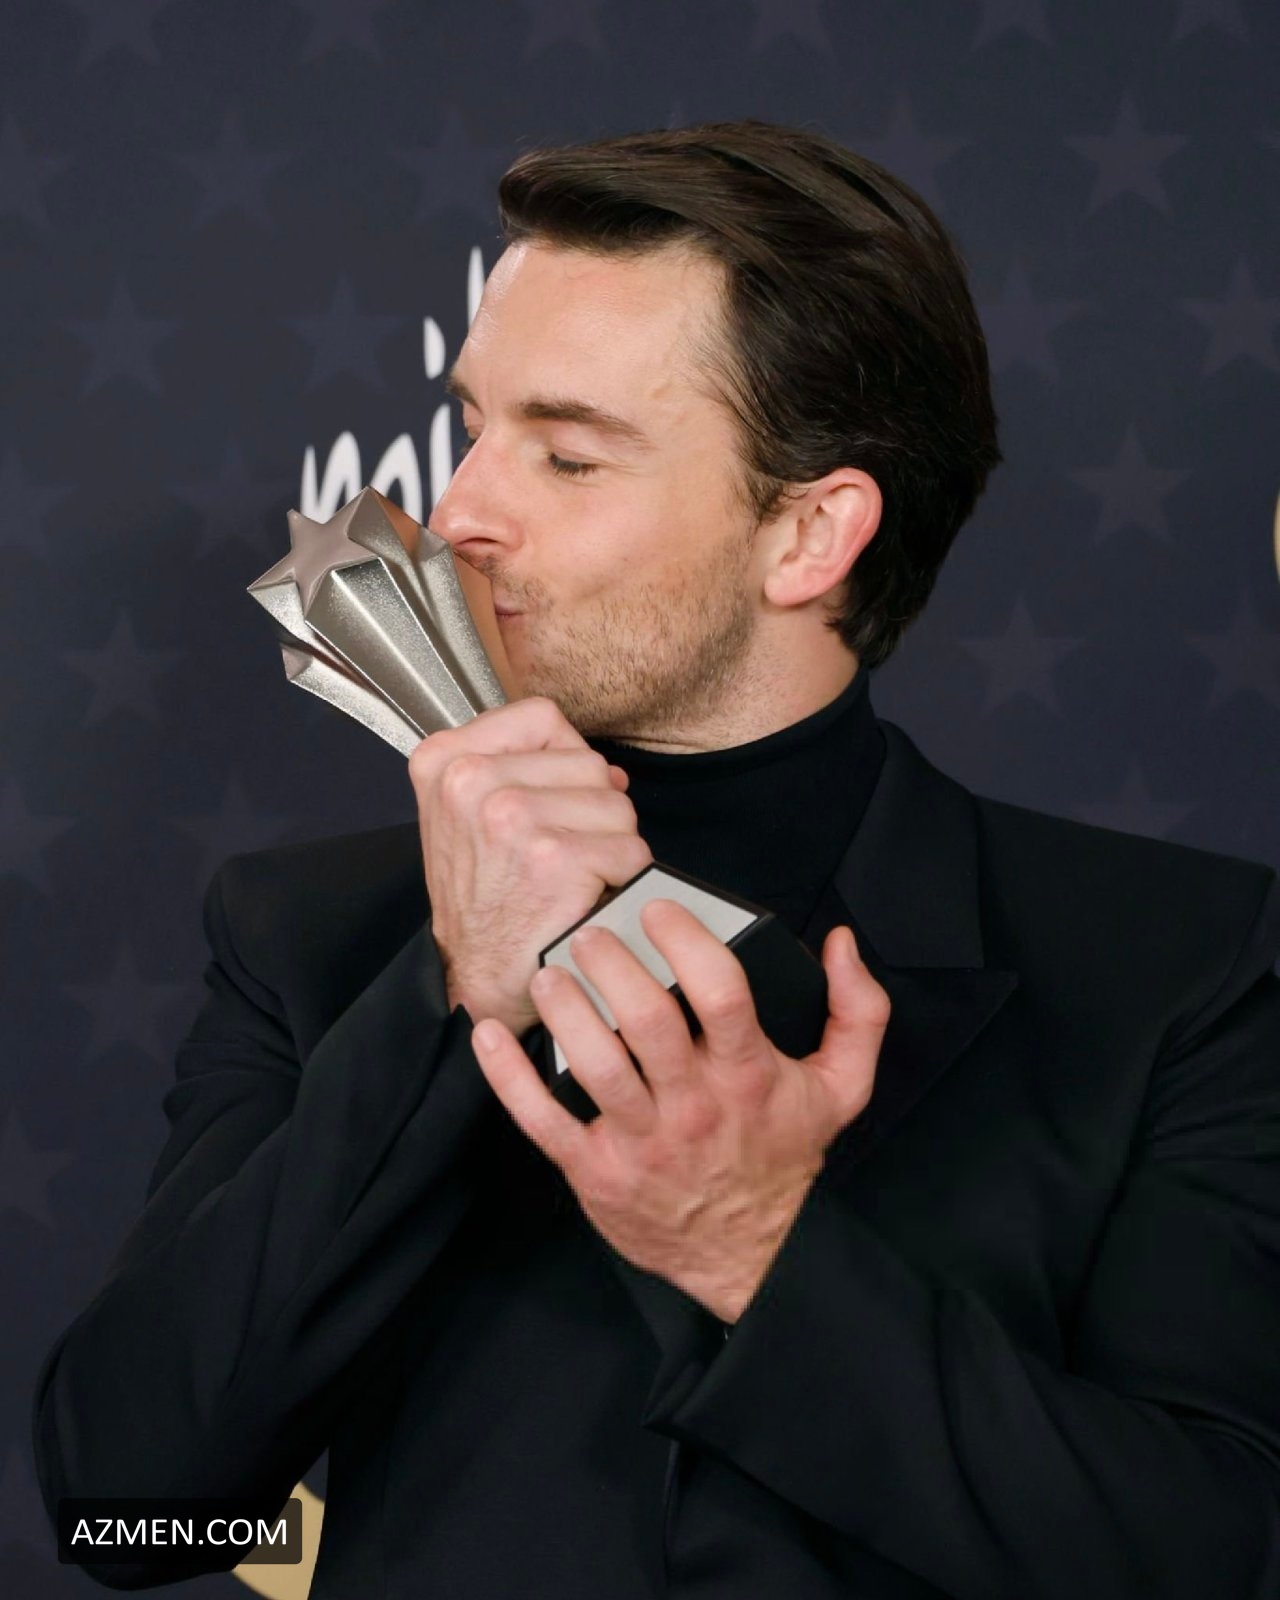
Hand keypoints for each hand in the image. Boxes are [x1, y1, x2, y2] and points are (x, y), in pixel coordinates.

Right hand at [408, 696, 652, 1038]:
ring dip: (609, 844)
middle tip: (556, 853)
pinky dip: (622, 878)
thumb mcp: (470, 813)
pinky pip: (630, 848)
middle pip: (586, 761)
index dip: (564, 755)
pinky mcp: (554, 856)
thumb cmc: (482, 898)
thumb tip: (607, 770)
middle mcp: (470, 780)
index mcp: (444, 760)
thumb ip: (525, 767)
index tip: (551, 796)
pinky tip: (584, 897)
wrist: (480, 976)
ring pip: (615, 803)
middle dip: (591, 808)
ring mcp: (511, 815)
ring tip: (569, 876)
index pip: (541, 716)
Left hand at [469, 899, 888, 1322]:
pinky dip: (508, 1077)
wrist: (749, 1253)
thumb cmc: (784, 1156)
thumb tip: (840, 942)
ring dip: (563, 1010)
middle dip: (610, 965)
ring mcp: (640, 1142)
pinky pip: (542, 1121)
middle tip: (589, 931)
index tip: (658, 909)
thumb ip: (858, 1010)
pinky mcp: (596, 1172)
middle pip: (647, 1022)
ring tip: (548, 972)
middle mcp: (693, 1107)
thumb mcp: (843, 1087)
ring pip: (594, 1065)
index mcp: (749, 1076)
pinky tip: (488, 1034)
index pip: (722, 995)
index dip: (687, 943)